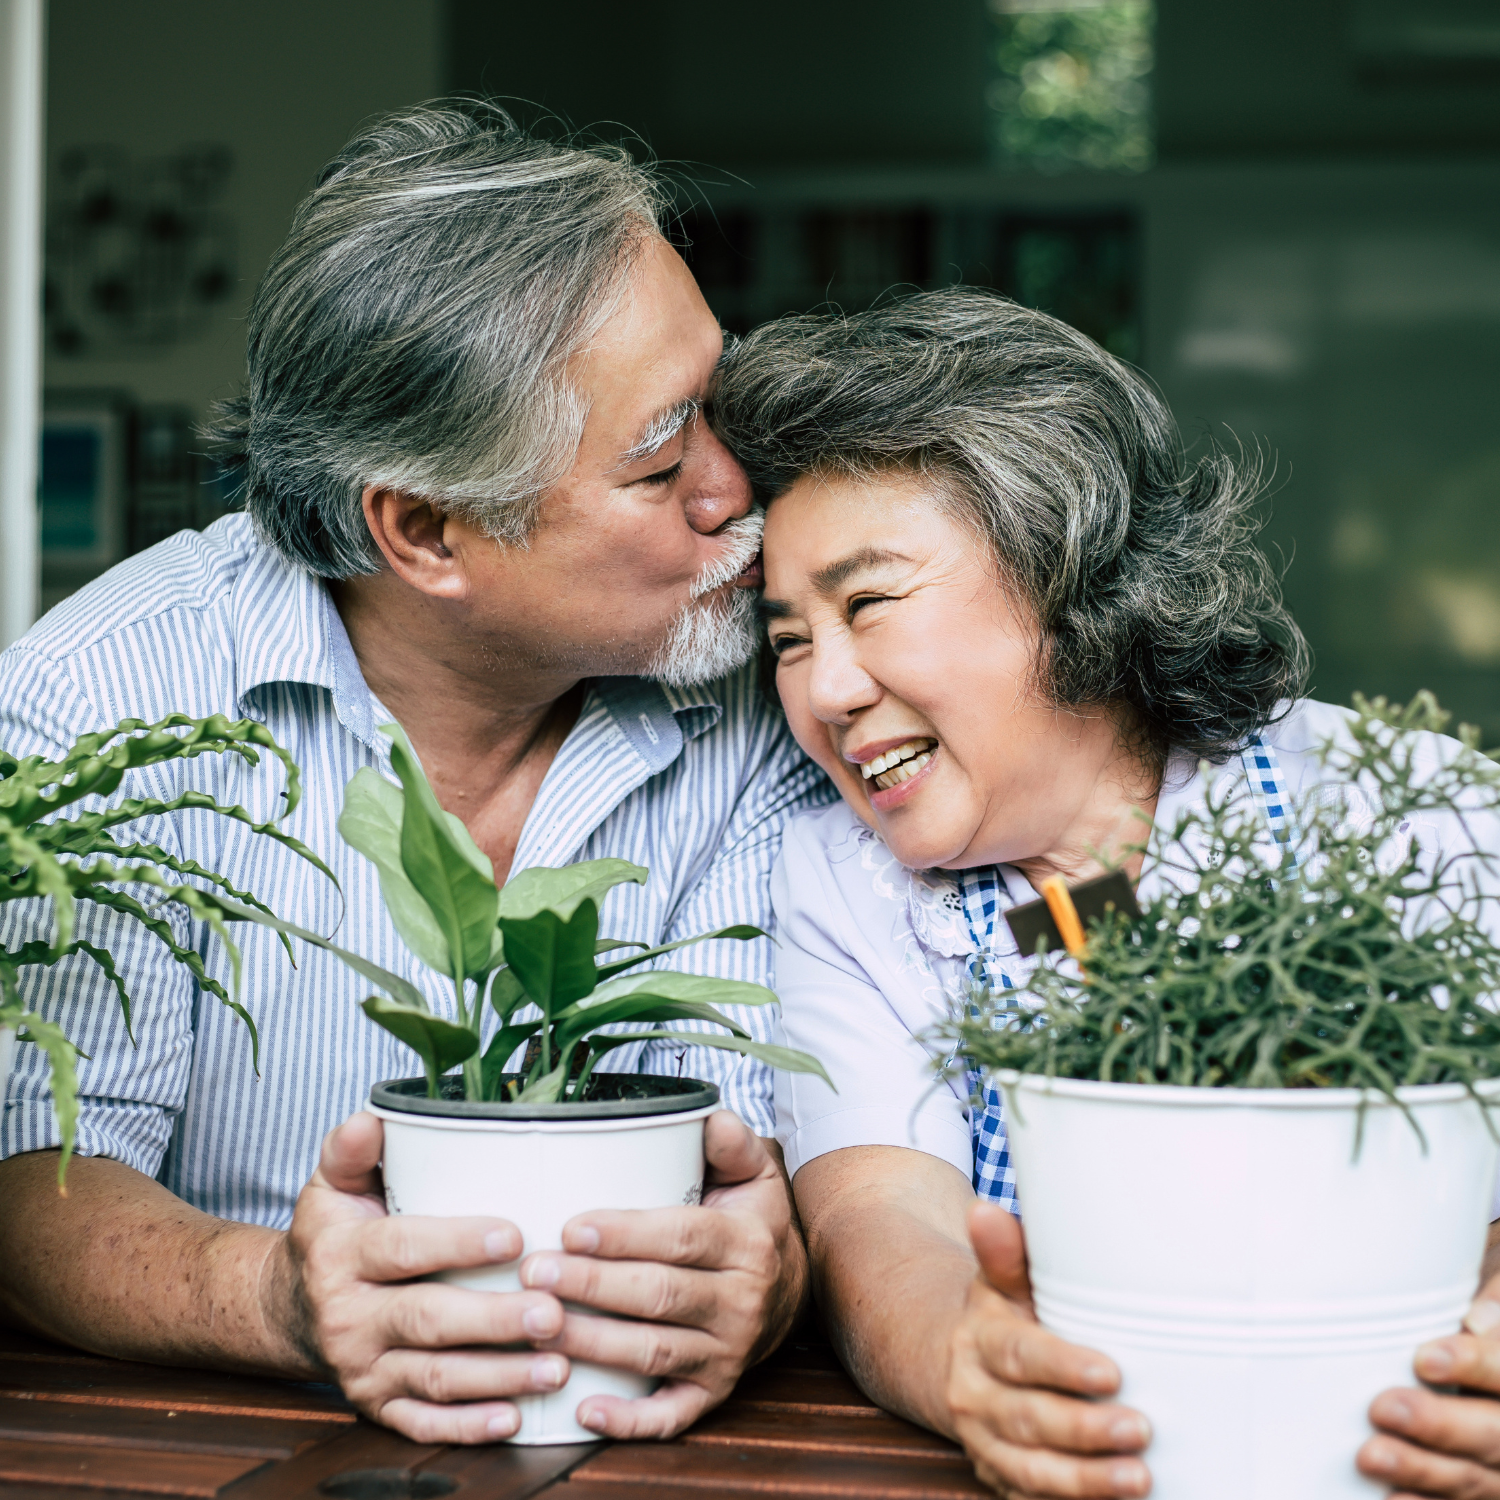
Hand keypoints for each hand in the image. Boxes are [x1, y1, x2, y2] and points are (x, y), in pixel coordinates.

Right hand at [271, 1111, 570, 1442]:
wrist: (290, 1306)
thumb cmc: (336, 1232)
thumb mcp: (333, 1184)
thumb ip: (353, 1149)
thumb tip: (373, 1116)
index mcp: (342, 1255)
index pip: (402, 1248)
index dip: (457, 1243)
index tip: (515, 1238)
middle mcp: (349, 1316)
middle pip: (427, 1320)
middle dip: (493, 1320)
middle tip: (553, 1312)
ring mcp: (362, 1368)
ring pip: (435, 1377)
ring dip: (498, 1376)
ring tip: (556, 1365)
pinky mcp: (375, 1406)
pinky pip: (422, 1422)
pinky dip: (466, 1426)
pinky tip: (514, 1418)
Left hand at [517, 1109, 803, 1438]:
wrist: (795, 1289)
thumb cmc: (752, 1221)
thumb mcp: (754, 1173)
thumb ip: (730, 1141)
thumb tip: (706, 1116)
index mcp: (746, 1243)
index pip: (681, 1237)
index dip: (626, 1235)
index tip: (571, 1229)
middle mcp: (741, 1301)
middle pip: (659, 1295)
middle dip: (592, 1286)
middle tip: (535, 1272)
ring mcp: (727, 1353)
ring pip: (653, 1353)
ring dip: (592, 1344)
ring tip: (538, 1326)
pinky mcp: (714, 1392)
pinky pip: (671, 1415)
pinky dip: (629, 1421)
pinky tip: (584, 1412)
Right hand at [946, 1201, 1151, 1498]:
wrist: (961, 1368)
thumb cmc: (1005, 1318)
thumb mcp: (1001, 1283)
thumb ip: (1005, 1254)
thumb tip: (986, 1210)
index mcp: (979, 1340)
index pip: (1018, 1354)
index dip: (1062, 1366)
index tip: (1111, 1373)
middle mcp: (975, 1396)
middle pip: (1027, 1418)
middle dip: (1084, 1430)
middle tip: (1140, 1429)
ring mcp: (985, 1444)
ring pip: (1029, 1470)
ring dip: (1084, 1480)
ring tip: (1139, 1479)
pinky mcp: (999, 1479)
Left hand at [1360, 1275, 1499, 1497]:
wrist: (1489, 1376)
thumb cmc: (1489, 1330)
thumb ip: (1499, 1305)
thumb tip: (1478, 1321)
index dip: (1473, 1365)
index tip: (1424, 1358)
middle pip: (1494, 1434)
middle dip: (1439, 1424)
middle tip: (1382, 1408)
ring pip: (1474, 1478)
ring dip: (1421, 1470)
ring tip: (1369, 1456)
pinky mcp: (1487, 1491)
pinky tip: (1390, 1498)